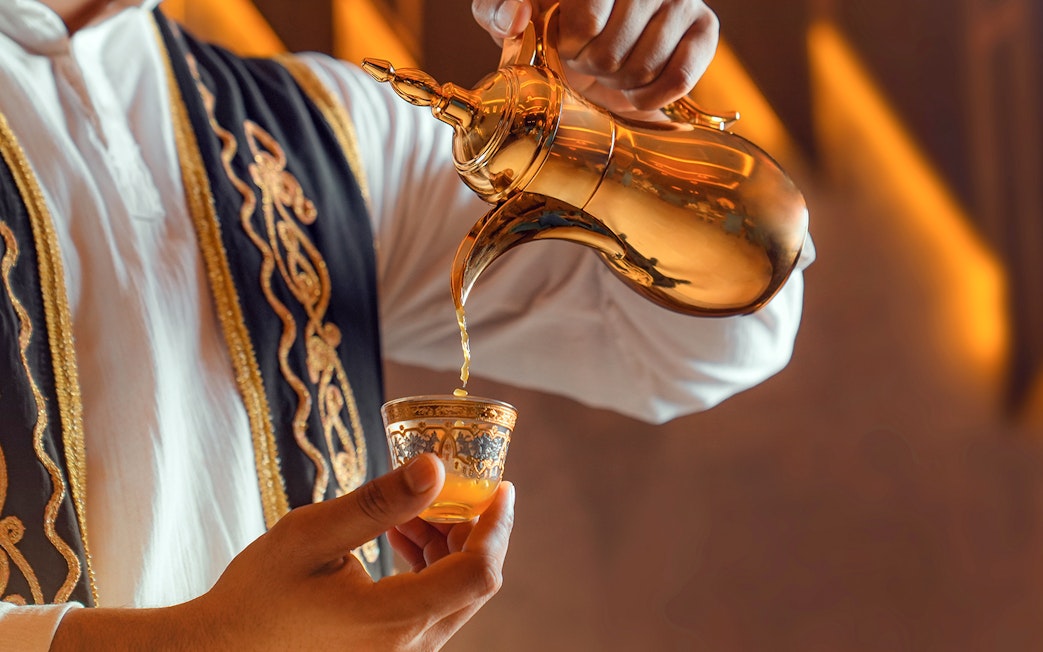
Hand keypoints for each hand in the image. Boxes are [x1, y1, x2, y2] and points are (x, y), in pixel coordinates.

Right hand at [52, 454, 514, 650]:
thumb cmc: (256, 596)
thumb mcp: (311, 536)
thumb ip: (379, 503)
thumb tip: (436, 467)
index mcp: (394, 621)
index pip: (479, 573)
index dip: (497, 526)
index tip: (502, 486)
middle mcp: (407, 648)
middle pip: (473, 584)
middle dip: (471, 529)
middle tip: (452, 486)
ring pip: (452, 598)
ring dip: (446, 548)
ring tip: (412, 510)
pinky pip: (429, 610)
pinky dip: (427, 570)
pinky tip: (398, 538)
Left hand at [471, 0, 718, 113]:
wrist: (589, 39)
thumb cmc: (545, 20)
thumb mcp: (505, 9)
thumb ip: (496, 6)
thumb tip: (517, 16)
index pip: (587, 20)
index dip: (569, 46)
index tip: (564, 43)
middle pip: (612, 53)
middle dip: (591, 69)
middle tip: (587, 61)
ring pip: (642, 68)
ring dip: (617, 84)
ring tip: (610, 70)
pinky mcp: (705, 29)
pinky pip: (679, 78)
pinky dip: (650, 97)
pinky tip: (634, 90)